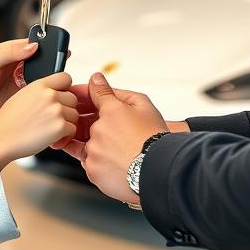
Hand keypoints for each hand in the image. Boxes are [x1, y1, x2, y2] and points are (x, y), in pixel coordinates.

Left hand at [0, 39, 36, 136]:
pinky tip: (40, 88)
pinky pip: (38, 87)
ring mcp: (20, 78)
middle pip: (36, 57)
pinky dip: (41, 87)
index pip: (26, 42)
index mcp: (5, 51)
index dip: (36, 44)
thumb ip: (9, 53)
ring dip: (43, 73)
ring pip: (39, 71)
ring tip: (42, 76)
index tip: (44, 47)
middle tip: (47, 62)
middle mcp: (14, 63)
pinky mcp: (24, 92)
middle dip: (43, 59)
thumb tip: (31, 46)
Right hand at [0, 72, 78, 168]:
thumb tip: (55, 92)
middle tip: (53, 119)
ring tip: (50, 130)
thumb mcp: (22, 95)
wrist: (0, 139)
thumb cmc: (8, 121)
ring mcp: (56, 110)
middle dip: (66, 109)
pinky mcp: (60, 127)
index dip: (65, 89)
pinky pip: (72, 129)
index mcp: (40, 85)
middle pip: (73, 98)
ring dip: (66, 124)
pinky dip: (65, 137)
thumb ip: (41, 91)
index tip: (61, 97)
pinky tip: (52, 139)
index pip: (66, 78)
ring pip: (74, 115)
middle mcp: (49, 95)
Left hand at [70, 72, 167, 203]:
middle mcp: (97, 130)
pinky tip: (119, 162)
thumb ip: (113, 91)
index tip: (90, 100)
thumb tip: (96, 78)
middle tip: (121, 135)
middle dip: (100, 126)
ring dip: (100, 146)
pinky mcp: (92, 171)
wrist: (161, 170)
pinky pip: (91, 163)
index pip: (92, 96)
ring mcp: (93, 152)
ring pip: (90, 145)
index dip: (88, 96)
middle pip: (90, 124)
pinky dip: (101, 163)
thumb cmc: (155, 138)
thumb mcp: (141, 104)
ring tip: (123, 151)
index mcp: (110, 111)